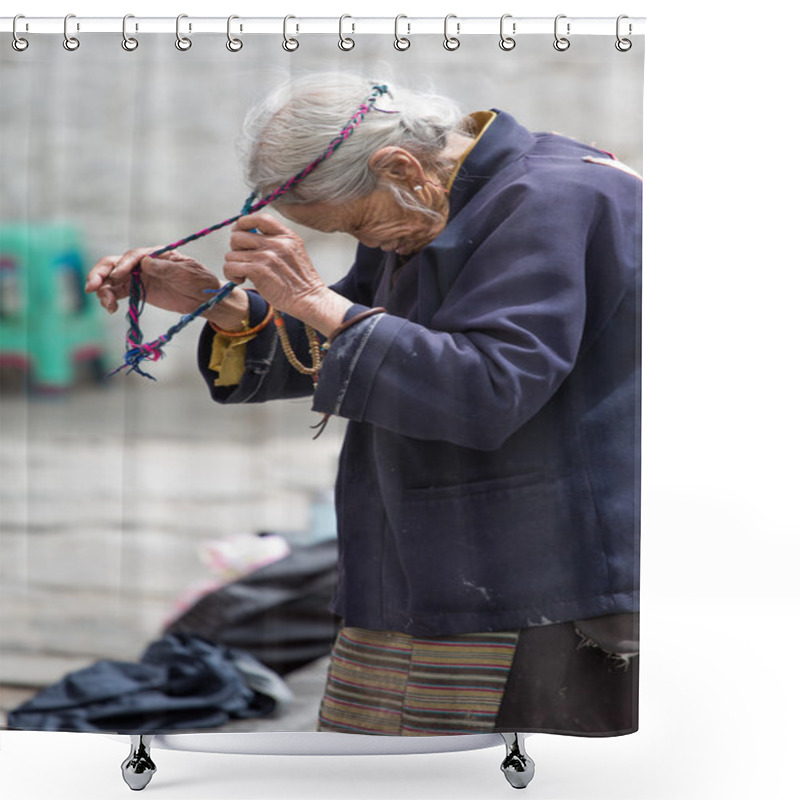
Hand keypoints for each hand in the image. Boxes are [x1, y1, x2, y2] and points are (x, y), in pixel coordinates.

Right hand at [85, 248, 248, 326]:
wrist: (205, 300)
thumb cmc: (200, 282)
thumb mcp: (187, 273)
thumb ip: (166, 268)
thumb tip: (145, 261)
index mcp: (157, 254)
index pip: (134, 255)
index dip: (123, 265)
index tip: (118, 276)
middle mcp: (143, 263)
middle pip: (114, 263)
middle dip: (101, 273)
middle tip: (92, 287)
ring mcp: (137, 277)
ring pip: (111, 279)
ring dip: (103, 290)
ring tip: (107, 305)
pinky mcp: (136, 291)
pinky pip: (118, 292)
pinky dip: (110, 299)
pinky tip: (110, 308)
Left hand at [225, 214, 350, 335]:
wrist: (309, 298)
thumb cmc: (299, 279)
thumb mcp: (293, 251)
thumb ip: (276, 241)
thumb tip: (247, 234)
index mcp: (286, 235)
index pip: (259, 218)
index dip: (243, 223)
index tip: (239, 234)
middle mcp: (277, 243)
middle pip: (238, 235)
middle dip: (235, 248)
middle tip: (243, 260)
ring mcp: (267, 256)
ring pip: (231, 254)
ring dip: (233, 265)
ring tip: (242, 274)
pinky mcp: (258, 271)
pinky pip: (231, 267)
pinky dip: (231, 275)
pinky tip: (241, 280)